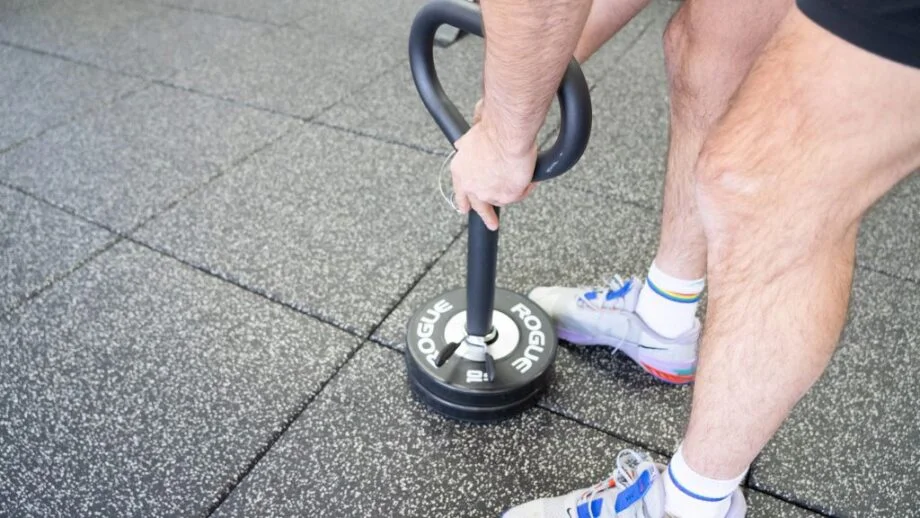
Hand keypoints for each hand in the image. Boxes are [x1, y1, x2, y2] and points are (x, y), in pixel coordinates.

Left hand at [451, 108, 537, 229]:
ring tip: (520, 187)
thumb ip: (466, 145)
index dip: (464, 200)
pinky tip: (529, 179)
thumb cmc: (491, 131)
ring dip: (509, 195)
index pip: (460, 192)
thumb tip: (461, 144)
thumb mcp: (471, 136)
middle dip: (486, 216)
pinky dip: (525, 187)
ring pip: (501, 200)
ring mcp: (489, 194)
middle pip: (478, 206)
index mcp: (460, 171)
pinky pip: (519, 194)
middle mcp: (472, 186)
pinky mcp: (508, 196)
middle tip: (491, 223)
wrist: (506, 136)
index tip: (466, 208)